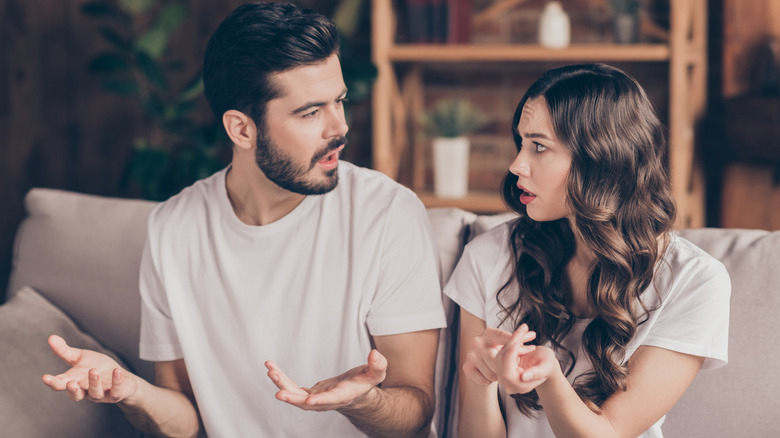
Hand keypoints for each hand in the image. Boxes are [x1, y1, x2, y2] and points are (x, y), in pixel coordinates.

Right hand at [41, 334, 137, 402]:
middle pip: (76, 395)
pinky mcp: (116, 394)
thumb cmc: (97, 366)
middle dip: (72, 390)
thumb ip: (64, 351)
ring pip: (95, 393)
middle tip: (70, 383)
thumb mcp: (80, 357)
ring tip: (94, 371)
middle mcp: (86, 390)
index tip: (45, 377)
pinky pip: (116, 391)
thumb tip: (50, 338)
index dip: (52, 382)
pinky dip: (116, 382)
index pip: (60, 384)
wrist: (121, 377)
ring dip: (94, 383)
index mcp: (74, 381)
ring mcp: (101, 394)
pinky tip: (117, 371)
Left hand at [265, 349, 386, 411]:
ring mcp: (315, 399)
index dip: (320, 401)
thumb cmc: (365, 382)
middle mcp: (326, 401)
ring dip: (282, 384)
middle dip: (292, 397)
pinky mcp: (308, 394)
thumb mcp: (376, 374)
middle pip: (306, 403)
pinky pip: (291, 388)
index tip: (310, 401)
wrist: (356, 394)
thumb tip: (375, 354)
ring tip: (271, 371)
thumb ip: (378, 366)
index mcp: (343, 396)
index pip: (331, 400)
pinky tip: (271, 368)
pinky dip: (281, 379)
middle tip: (278, 392)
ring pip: (295, 395)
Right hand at [463, 324, 535, 385]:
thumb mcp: (508, 341)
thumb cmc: (497, 347)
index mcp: (488, 332)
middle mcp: (477, 342)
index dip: (519, 344)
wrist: (479, 356)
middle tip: (514, 366)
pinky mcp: (467, 367)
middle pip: (498, 360)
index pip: (506, 339)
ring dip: (499, 375)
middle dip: (508, 365)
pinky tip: (491, 374)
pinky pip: (484, 381)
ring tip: (500, 370)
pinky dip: (489, 381)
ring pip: (493, 373)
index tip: (532, 348)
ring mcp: (471, 355)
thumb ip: (521, 339)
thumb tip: (532, 335)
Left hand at [495, 328, 557, 394]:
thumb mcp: (546, 367)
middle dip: (512, 343)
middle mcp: (508, 383)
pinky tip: (519, 336)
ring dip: (511, 340)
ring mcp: (502, 375)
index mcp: (519, 386)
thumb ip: (536, 373)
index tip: (516, 342)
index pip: (507, 372)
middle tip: (523, 328)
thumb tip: (523, 377)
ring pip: (500, 354)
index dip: (510, 357)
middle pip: (502, 361)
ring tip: (524, 330)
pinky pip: (501, 351)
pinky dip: (510, 342)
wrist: (544, 362)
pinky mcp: (500, 366)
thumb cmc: (547, 365)